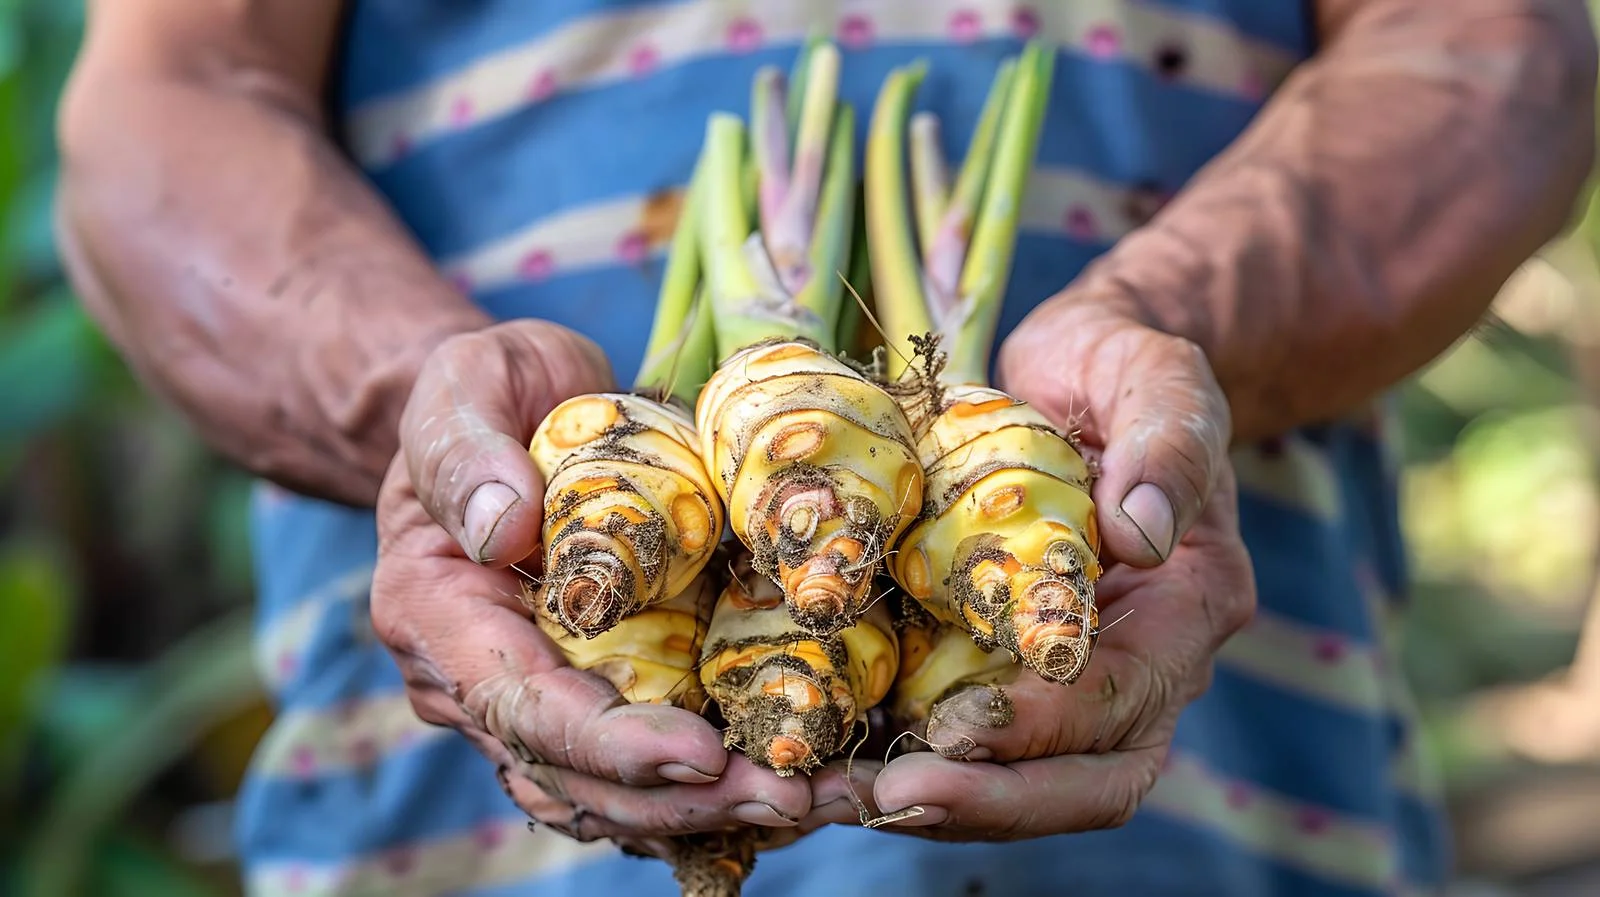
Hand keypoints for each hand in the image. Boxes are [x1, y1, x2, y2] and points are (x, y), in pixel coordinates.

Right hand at [370, 320, 813, 856]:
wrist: (511, 410)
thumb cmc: (486, 390)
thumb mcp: (466, 383)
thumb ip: (464, 449)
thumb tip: (504, 526)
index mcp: (438, 617)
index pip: (522, 709)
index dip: (612, 745)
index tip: (702, 754)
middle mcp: (481, 682)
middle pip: (581, 779)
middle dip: (687, 800)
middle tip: (794, 797)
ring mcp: (541, 698)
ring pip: (620, 794)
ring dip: (719, 809)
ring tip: (819, 799)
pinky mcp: (598, 692)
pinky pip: (651, 767)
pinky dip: (723, 784)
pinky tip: (805, 780)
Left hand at [859, 303, 1258, 838]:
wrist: (1090, 369)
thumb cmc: (1125, 364)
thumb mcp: (1156, 375)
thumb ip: (1166, 444)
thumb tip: (1141, 535)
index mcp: (1192, 603)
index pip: (1126, 698)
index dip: (1045, 726)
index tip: (956, 731)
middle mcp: (1150, 662)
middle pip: (1093, 778)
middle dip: (994, 801)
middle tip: (890, 800)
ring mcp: (1086, 675)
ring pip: (1039, 782)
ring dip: (949, 804)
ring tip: (846, 800)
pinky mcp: (1022, 668)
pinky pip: (985, 743)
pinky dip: (922, 764)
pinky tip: (843, 765)